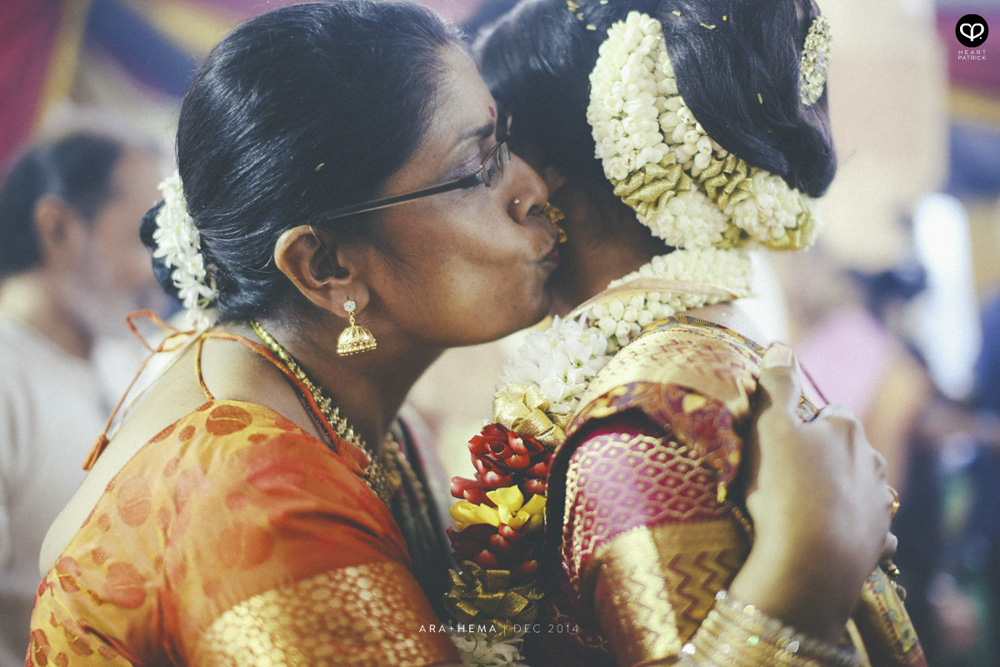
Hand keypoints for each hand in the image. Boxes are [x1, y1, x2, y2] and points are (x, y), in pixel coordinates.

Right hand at [729, 343, 894, 641]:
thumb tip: (781, 346)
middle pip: (849, 449)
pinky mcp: (878, 543)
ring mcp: (878, 504)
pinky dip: (854, 530)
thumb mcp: (767, 427)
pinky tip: (831, 537)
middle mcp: (872, 461)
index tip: (781, 440)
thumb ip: (776, 385)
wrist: (808, 562)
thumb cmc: (782, 487)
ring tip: (805, 509)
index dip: (804, 424)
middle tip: (787, 475)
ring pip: (862, 488)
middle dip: (825, 457)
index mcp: (846, 429)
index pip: (830, 412)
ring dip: (842, 492)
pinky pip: (869, 530)